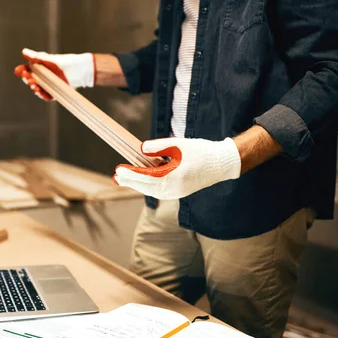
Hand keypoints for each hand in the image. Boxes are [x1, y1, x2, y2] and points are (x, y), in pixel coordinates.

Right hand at [14, 48, 94, 100]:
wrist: (79, 70)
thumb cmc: (65, 62)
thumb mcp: (49, 59)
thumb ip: (36, 57)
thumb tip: (24, 52)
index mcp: (39, 69)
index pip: (27, 71)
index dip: (22, 71)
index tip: (19, 71)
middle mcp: (42, 78)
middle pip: (30, 80)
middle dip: (27, 79)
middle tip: (27, 77)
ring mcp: (48, 86)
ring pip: (37, 89)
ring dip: (33, 87)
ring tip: (33, 85)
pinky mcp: (54, 94)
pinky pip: (46, 96)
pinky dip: (41, 94)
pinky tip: (38, 91)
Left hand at [113, 137, 241, 198]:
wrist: (222, 164)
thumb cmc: (202, 152)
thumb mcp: (179, 144)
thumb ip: (159, 146)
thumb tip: (141, 149)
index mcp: (175, 178)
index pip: (147, 177)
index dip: (131, 174)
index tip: (118, 169)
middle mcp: (174, 189)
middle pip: (146, 187)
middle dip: (130, 181)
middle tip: (116, 176)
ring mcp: (176, 193)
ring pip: (151, 190)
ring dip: (137, 184)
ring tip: (122, 179)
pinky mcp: (179, 192)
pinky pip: (158, 190)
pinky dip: (147, 185)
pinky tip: (140, 180)